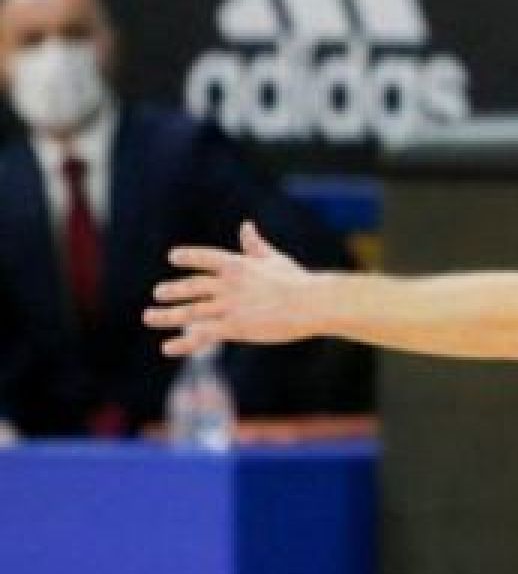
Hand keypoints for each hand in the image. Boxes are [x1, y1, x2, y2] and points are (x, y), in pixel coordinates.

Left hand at [146, 222, 320, 355]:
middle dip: (172, 290)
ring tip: (149, 316)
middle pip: (192, 286)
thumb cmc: (299, 281)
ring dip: (167, 315)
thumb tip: (245, 226)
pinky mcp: (234, 327)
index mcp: (238, 265)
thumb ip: (255, 245)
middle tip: (158, 294)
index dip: (189, 257)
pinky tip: (168, 348)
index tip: (173, 257)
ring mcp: (229, 306)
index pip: (206, 258)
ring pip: (190, 311)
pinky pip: (203, 335)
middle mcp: (228, 284)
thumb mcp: (275, 259)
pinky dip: (184, 342)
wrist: (312, 303)